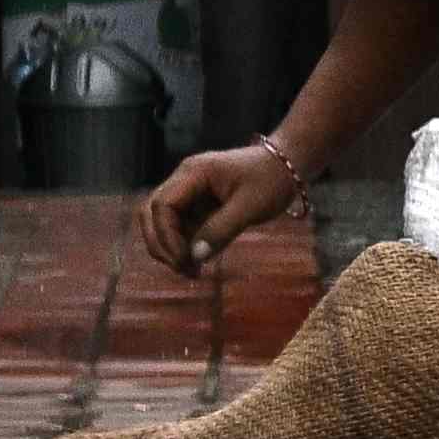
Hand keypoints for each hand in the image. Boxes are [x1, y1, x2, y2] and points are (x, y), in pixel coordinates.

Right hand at [139, 142, 305, 273]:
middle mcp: (184, 179)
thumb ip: (221, 230)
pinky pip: (180, 226)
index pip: (162, 205)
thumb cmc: (271, 180)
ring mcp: (188, 192)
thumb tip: (194, 257)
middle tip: (182, 270)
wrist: (286, 165)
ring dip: (171, 248)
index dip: (167, 236)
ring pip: (162, 222)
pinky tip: (197, 264)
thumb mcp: (250, 207)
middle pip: (152, 213)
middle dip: (161, 244)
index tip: (185, 259)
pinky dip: (183, 245)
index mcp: (193, 173)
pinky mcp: (196, 204)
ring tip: (192, 272)